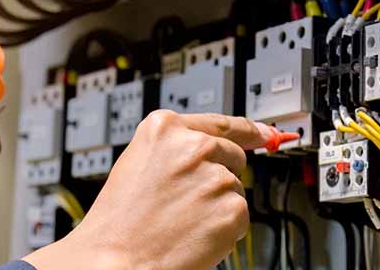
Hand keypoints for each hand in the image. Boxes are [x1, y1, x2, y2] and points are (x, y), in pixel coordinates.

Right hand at [25, 110, 269, 269]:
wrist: (116, 259)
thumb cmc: (120, 220)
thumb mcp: (138, 163)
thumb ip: (175, 149)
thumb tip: (217, 149)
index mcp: (165, 128)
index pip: (219, 123)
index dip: (246, 129)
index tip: (263, 133)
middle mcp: (194, 146)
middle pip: (232, 156)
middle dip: (218, 177)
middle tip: (187, 201)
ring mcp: (215, 176)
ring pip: (235, 188)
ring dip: (217, 205)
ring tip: (181, 220)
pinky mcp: (232, 208)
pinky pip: (239, 216)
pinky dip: (223, 229)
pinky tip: (194, 234)